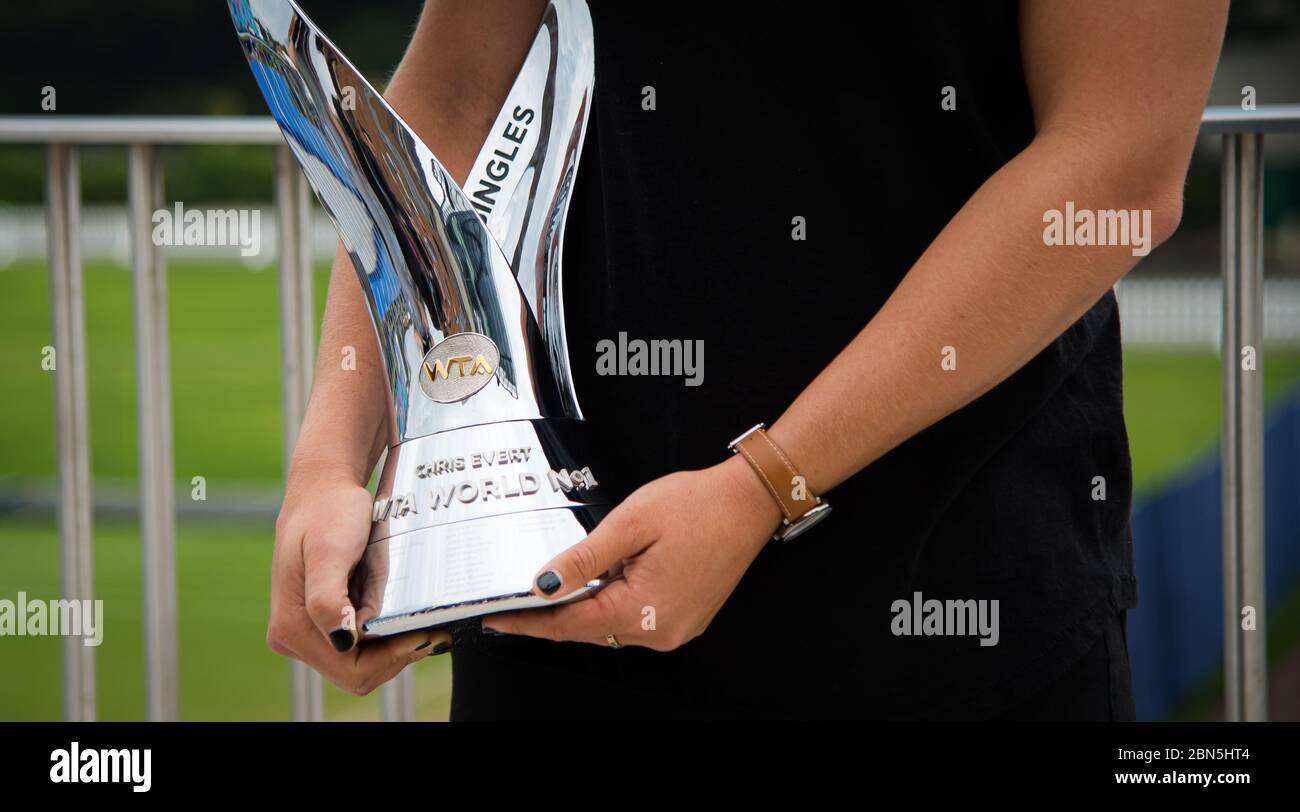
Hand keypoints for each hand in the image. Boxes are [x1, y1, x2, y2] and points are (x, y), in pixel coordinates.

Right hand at [266, 461, 451, 694]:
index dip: (390, 659)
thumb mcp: (329, 549)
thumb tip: (340, 638)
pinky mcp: (324, 621)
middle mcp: (294, 636)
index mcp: (291, 628)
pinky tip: (404, 615)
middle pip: (357, 672)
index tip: (424, 635)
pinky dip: (386, 635)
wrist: (325, 487)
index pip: (350, 670)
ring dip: (393, 644)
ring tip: (419, 618)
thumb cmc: (327, 511)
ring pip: (362, 662)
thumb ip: (327, 598)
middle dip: (395, 654)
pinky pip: (362, 645)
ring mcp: (309, 631)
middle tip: (431, 628)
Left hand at [482, 455, 781, 649]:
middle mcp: (660, 630)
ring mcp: (677, 627)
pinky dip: (615, 603)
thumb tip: (544, 586)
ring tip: (572, 575)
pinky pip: (637, 618)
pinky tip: (610, 577)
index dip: (530, 624)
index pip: (570, 627)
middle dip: (556, 614)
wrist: (749, 502)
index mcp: (642, 610)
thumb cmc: (697, 506)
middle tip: (519, 598)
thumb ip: (583, 560)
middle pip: (590, 630)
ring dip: (589, 605)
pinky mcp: (687, 617)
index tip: (498, 621)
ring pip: (613, 625)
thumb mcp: (629, 525)